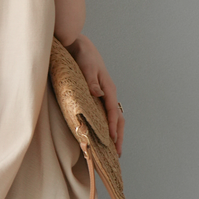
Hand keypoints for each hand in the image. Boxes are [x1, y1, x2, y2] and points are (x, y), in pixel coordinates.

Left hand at [63, 34, 124, 154]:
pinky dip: (108, 126)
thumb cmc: (83, 54)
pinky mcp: (98, 95)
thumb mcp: (86, 65)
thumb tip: (98, 94)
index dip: (113, 127)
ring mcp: (104, 95)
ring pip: (114, 117)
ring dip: (115, 133)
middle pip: (118, 118)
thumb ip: (91, 80)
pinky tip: (103, 134)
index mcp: (108, 88)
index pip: (112, 111)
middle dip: (119, 136)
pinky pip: (106, 114)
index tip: (112, 141)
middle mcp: (108, 93)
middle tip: (118, 154)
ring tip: (114, 149)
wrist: (79, 45)